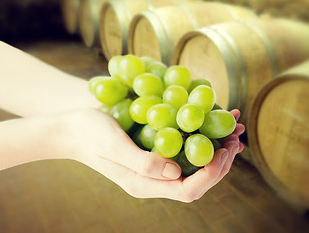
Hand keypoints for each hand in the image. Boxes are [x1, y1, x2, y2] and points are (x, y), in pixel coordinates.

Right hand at [63, 108, 244, 201]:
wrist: (72, 127)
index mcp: (144, 184)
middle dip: (221, 160)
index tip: (224, 150)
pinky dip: (203, 136)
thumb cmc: (88, 133)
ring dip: (217, 147)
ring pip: (196, 164)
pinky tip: (214, 119)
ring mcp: (156, 166)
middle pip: (198, 179)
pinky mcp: (156, 151)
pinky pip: (186, 148)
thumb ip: (141, 163)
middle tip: (236, 136)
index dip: (211, 173)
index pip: (187, 190)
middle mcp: (154, 179)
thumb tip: (176, 172)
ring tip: (234, 128)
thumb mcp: (112, 145)